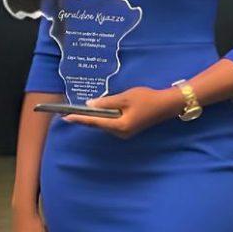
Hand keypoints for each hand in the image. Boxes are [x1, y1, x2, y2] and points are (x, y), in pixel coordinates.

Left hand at [61, 86, 182, 138]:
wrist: (166, 105)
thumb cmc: (146, 99)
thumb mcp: (125, 97)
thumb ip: (107, 102)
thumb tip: (90, 104)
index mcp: (119, 126)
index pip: (95, 122)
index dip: (80, 119)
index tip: (66, 117)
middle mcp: (120, 133)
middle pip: (99, 125)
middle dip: (85, 118)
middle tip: (70, 112)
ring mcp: (125, 133)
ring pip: (105, 125)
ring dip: (95, 118)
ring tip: (82, 111)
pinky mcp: (128, 129)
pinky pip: (111, 124)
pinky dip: (104, 118)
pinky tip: (99, 111)